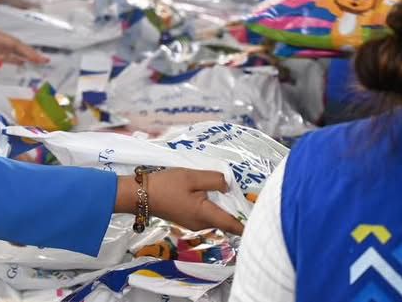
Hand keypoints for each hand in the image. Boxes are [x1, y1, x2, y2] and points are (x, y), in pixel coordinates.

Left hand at [0, 19, 47, 65]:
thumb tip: (1, 62)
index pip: (17, 45)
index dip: (30, 53)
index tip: (42, 60)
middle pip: (16, 48)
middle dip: (30, 55)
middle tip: (43, 62)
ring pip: (9, 53)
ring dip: (21, 58)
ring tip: (33, 63)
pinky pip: (0, 57)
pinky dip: (8, 60)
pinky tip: (13, 63)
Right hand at [115, 169, 242, 233]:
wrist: (140, 194)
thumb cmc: (166, 185)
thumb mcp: (192, 177)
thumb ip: (214, 180)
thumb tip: (228, 185)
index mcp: (205, 215)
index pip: (233, 225)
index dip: (248, 224)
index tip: (261, 219)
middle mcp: (202, 224)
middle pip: (226, 220)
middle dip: (235, 209)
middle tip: (245, 194)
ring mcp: (193, 223)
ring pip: (216, 217)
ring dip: (223, 206)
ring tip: (229, 190)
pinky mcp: (187, 219)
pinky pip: (206, 214)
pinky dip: (212, 206)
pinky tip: (210, 192)